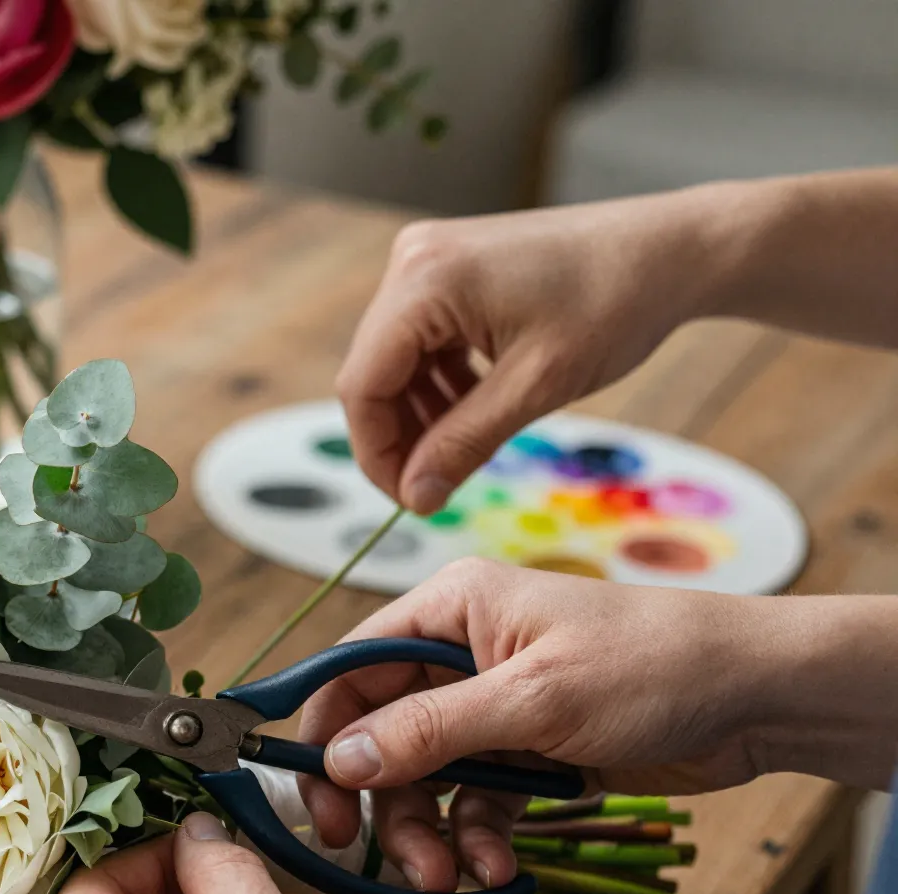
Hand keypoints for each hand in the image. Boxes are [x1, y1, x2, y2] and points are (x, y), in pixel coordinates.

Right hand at [299, 561, 897, 893]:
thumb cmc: (656, 665)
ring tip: (449, 878)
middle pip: (381, 736)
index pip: (350, 670)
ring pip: (426, 779)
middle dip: (381, 802)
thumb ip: (431, 730)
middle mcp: (461, 654)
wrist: (762, 697)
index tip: (309, 798)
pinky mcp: (530, 752)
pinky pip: (478, 803)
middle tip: (371, 859)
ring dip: (430, 833)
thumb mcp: (534, 699)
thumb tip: (338, 759)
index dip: (321, 733)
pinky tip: (500, 873)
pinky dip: (480, 840)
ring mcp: (495, 707)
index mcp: (450, 610)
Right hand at [337, 192, 716, 513]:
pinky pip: (423, 340)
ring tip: (465, 449)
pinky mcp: (449, 268)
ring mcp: (429, 260)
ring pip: (396, 361)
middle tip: (435, 488)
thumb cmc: (615, 305)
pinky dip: (441, 383)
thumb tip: (414, 498)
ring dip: (423, 413)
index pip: (363, 384)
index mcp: (424, 281)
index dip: (377, 452)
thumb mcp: (536, 387)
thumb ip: (464, 443)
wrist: (672, 250)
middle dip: (400, 436)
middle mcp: (412, 261)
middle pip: (373, 372)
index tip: (410, 501)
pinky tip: (477, 409)